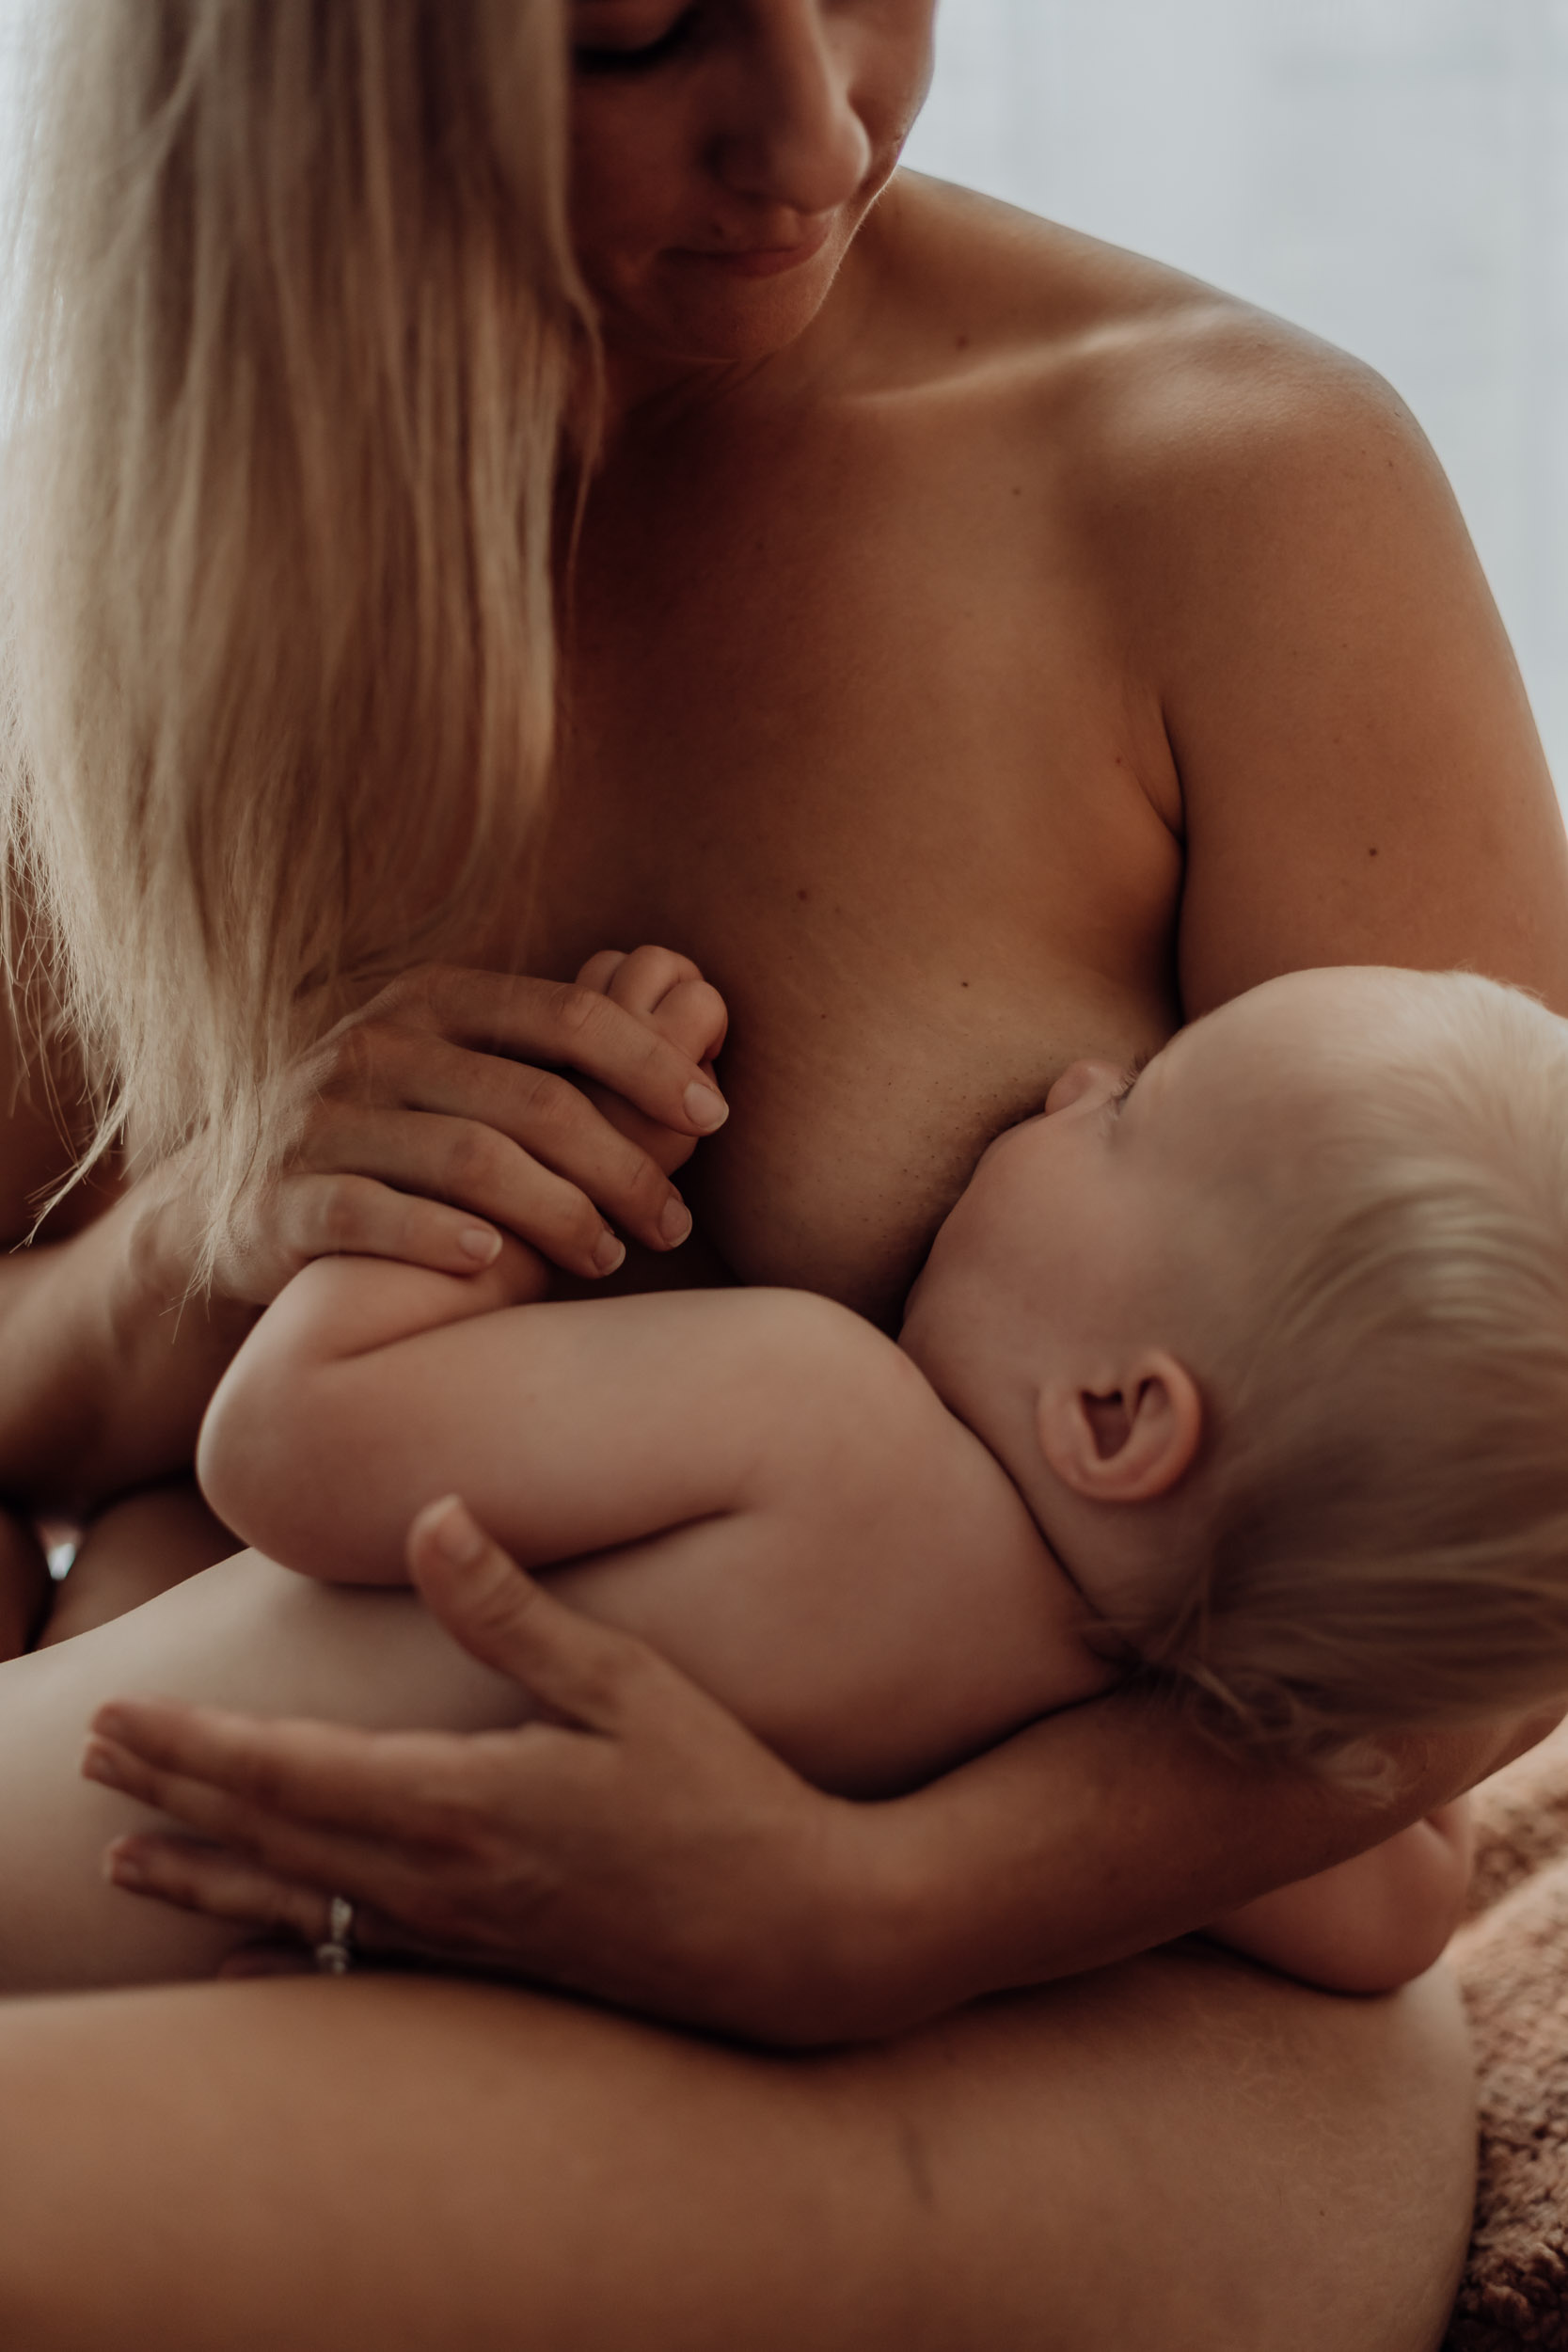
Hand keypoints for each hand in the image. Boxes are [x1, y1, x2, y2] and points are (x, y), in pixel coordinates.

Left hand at [82, 1500, 888, 2045]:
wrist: (802, 1937)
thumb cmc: (726, 1797)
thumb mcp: (628, 1684)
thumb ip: (517, 1609)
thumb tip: (436, 1517)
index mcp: (463, 1800)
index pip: (290, 1770)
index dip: (195, 1744)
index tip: (120, 1719)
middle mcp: (443, 1881)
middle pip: (272, 1836)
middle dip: (173, 1795)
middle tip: (91, 1763)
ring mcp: (465, 1938)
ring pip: (300, 1906)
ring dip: (206, 1877)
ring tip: (125, 1861)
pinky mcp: (497, 1969)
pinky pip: (360, 1964)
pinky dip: (286, 1956)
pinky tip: (245, 1965)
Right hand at [195, 956, 729, 1304]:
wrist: (226, 1205)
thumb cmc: (391, 1144)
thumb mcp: (456, 1075)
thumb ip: (551, 1058)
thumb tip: (703, 1023)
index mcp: (433, 1002)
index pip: (568, 1015)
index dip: (651, 1062)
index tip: (714, 1113)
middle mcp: (375, 1047)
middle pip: (534, 1099)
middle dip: (622, 1165)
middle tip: (671, 1223)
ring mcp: (320, 1119)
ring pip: (468, 1159)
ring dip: (556, 1215)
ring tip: (607, 1258)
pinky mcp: (279, 1195)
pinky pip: (369, 1212)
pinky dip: (436, 1236)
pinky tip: (491, 1264)